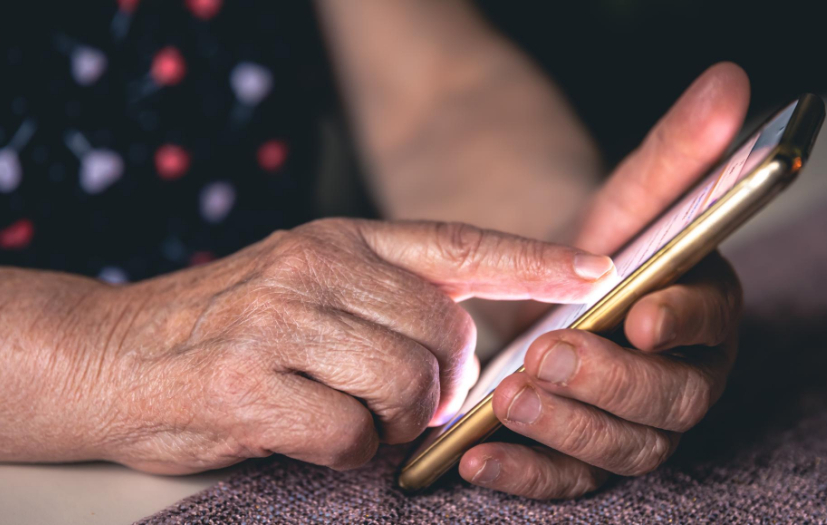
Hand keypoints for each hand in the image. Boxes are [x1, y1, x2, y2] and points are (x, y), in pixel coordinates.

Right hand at [0, 219, 614, 473]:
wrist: (111, 353)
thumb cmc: (221, 326)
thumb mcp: (303, 283)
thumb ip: (382, 299)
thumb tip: (466, 344)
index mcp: (339, 240)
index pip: (458, 245)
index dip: (534, 259)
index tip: (597, 272)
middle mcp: (314, 269)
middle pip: (444, 334)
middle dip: (443, 382)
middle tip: (406, 399)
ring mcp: (279, 324)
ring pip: (404, 385)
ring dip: (394, 420)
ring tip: (355, 418)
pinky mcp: (248, 385)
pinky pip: (350, 434)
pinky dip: (350, 452)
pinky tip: (317, 439)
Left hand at [459, 62, 749, 497]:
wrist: (545, 293)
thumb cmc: (592, 248)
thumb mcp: (621, 200)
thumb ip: (673, 153)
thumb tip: (729, 81)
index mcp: (703, 312)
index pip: (712, 323)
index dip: (682, 321)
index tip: (639, 314)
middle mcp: (681, 378)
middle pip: (668, 401)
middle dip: (610, 382)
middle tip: (548, 355)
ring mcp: (633, 426)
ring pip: (621, 449)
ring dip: (567, 430)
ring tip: (508, 399)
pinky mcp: (583, 458)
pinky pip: (566, 482)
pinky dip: (526, 476)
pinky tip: (476, 461)